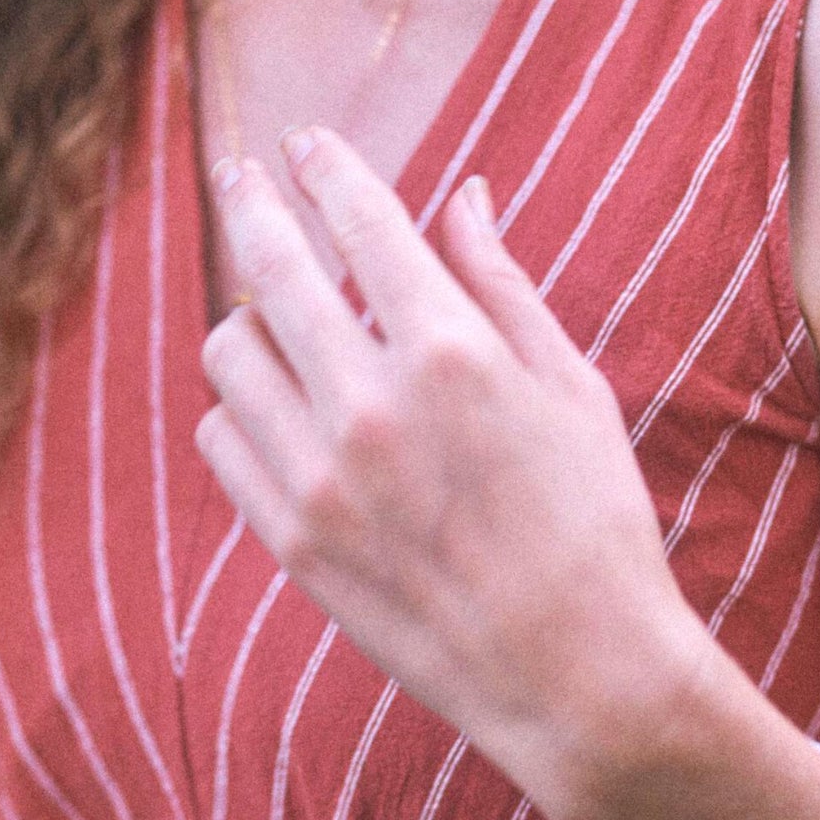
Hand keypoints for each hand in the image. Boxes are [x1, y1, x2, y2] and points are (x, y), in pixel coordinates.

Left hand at [195, 127, 711, 811]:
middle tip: (243, 177)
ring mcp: (320, 480)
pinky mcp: (293, 543)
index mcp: (452, 354)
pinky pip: (221, 439)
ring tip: (282, 323)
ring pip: (229, 352)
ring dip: (251, 318)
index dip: (327, 168)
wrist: (578, 675)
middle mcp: (370, 407)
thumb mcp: (573, 392)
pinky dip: (241, 407)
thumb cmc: (597, 526)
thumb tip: (462, 197)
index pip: (362, 223)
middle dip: (253, 203)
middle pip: (270, 267)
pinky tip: (282, 409)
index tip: (308, 145)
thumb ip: (503, 287)